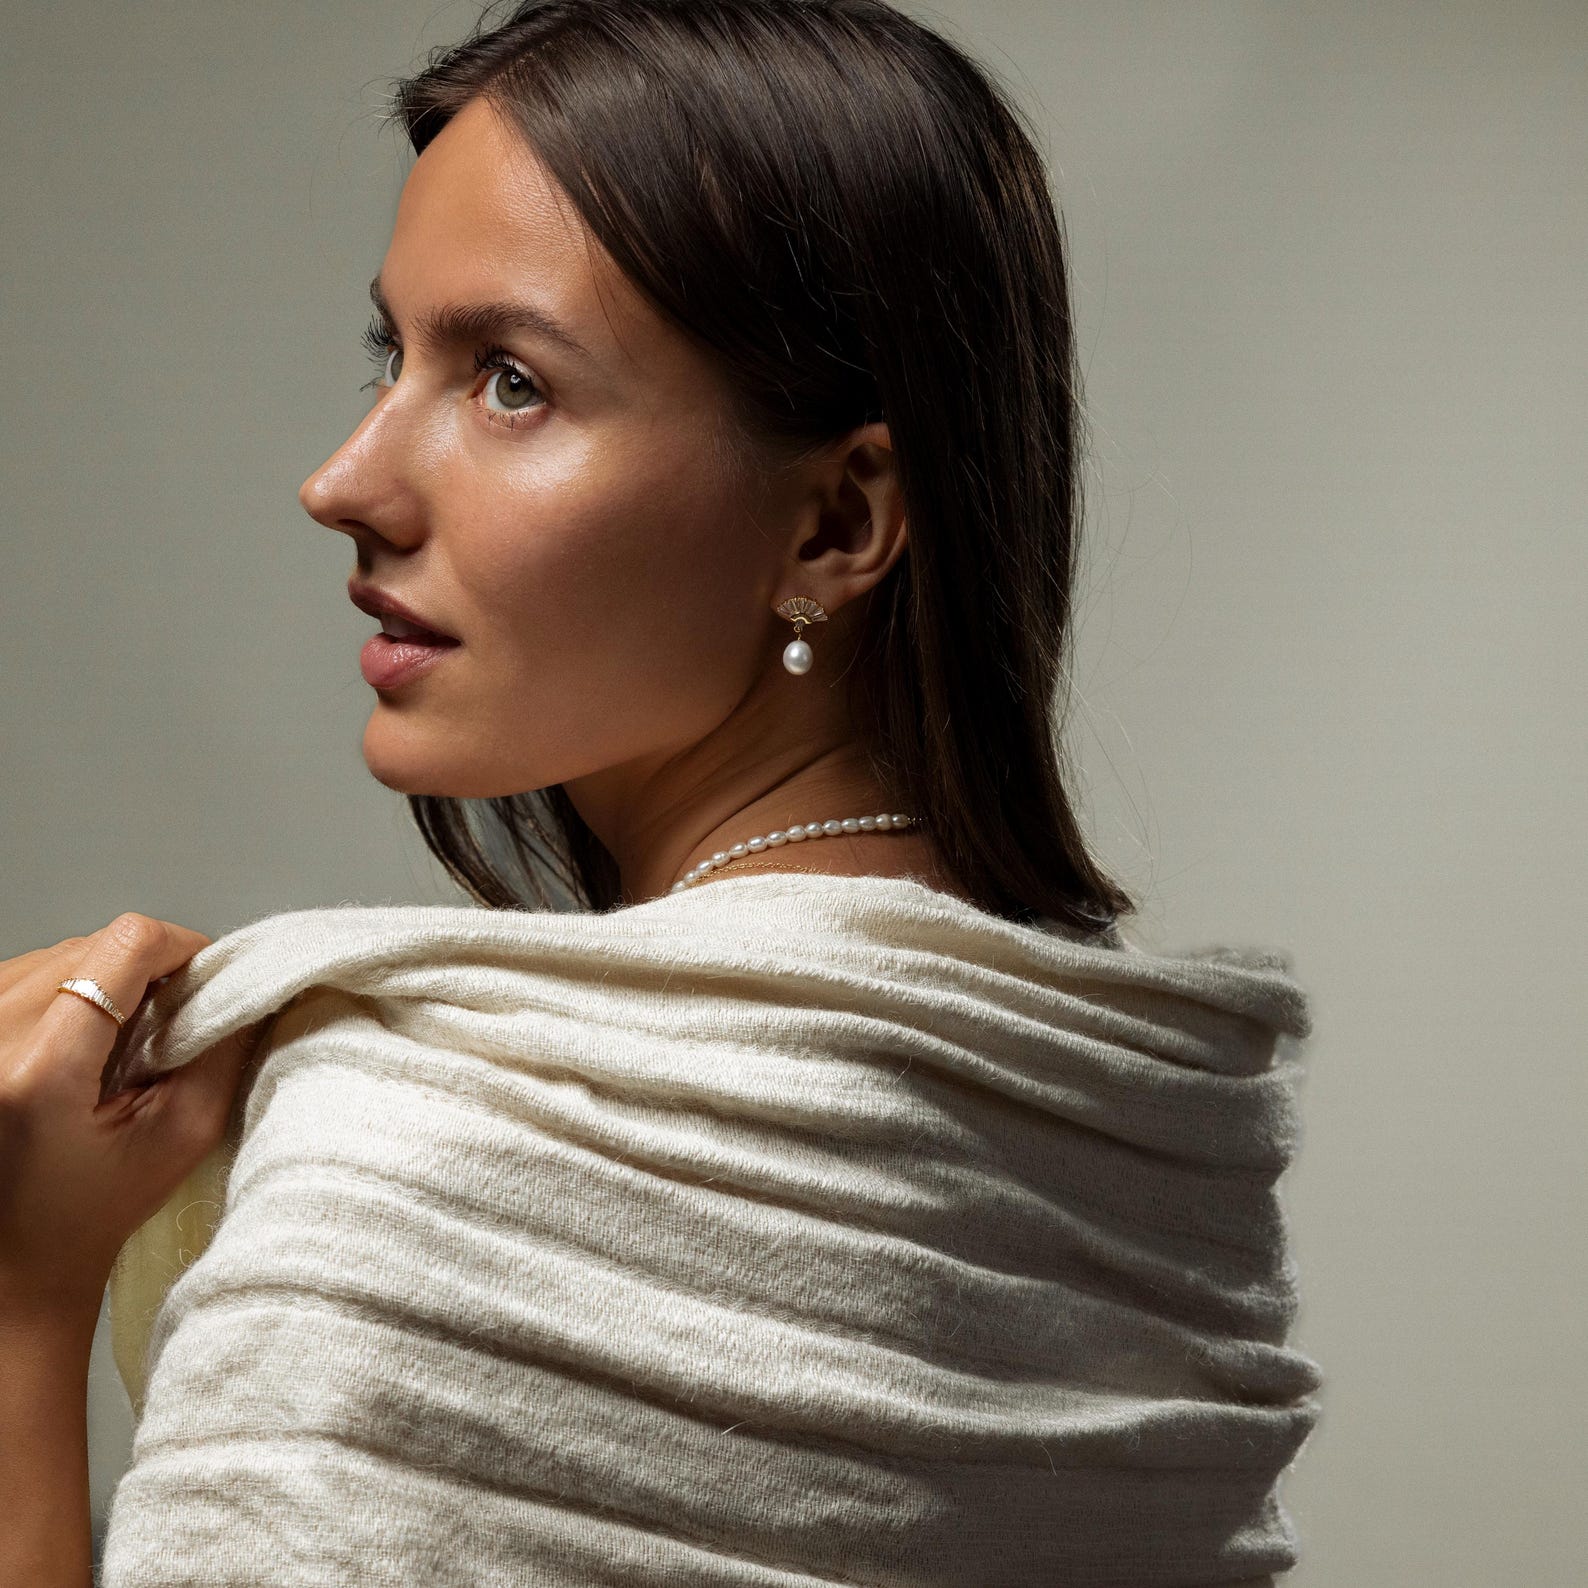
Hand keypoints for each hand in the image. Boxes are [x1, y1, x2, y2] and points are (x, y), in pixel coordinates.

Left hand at [0, 912, 255, 1321]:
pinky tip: (79, 1050)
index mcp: (41, 1068)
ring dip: (105, 986)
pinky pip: (30, 974)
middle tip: (167, 1033)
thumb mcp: (180, 1137)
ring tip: (118, 1050)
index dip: (182, 949)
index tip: (207, 984)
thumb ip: (221, 1052)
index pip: (124, 945)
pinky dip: (68, 997)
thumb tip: (246, 986)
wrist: (11, 1262)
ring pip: (62, 955)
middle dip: (145, 976)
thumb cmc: (89, 1213)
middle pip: (94, 945)